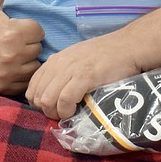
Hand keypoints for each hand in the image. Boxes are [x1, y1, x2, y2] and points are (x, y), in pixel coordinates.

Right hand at [0, 0, 44, 94]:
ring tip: (10, 53)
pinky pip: (24, 84)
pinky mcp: (0, 86)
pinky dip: (19, 76)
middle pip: (38, 49)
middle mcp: (11, 55)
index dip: (27, 27)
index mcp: (12, 32)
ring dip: (26, 61)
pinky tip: (7, 66)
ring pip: (33, 67)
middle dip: (27, 43)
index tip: (14, 26)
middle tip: (10, 40)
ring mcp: (5, 73)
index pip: (39, 31)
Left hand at [25, 32, 140, 119]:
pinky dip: (67, 111)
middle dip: (47, 111)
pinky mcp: (85, 77)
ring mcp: (71, 70)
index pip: (32, 86)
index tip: (54, 108)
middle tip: (62, 114)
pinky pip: (65, 99)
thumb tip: (53, 95)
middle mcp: (59, 64)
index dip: (39, 103)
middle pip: (37, 96)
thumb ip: (63, 73)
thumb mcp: (77, 60)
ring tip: (69, 114)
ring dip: (56, 113)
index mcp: (55, 60)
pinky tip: (76, 111)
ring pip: (47, 100)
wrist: (127, 46)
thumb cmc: (105, 56)